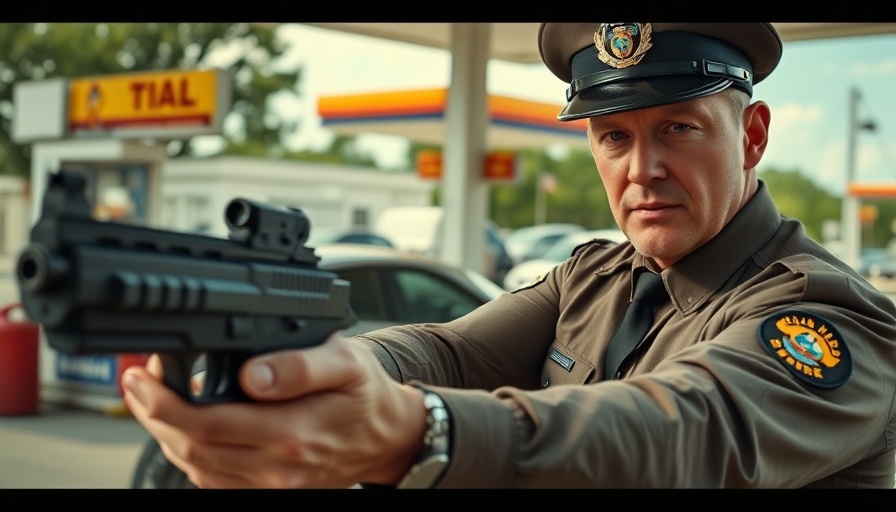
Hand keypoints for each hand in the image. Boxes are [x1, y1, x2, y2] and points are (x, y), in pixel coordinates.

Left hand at [121, 334, 427, 487]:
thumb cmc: (366, 395)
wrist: (390, 437)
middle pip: (191, 449)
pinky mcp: (272, 490)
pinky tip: (185, 431)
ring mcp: (274, 484)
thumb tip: (253, 373)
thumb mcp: (346, 362)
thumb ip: (300, 365)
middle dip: (152, 416)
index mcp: (292, 432)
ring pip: (197, 469)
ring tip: (151, 403)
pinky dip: (190, 457)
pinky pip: (216, 482)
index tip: (143, 377)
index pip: (206, 424)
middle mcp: (278, 466)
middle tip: (135, 383)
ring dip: (166, 437)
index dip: (163, 403)